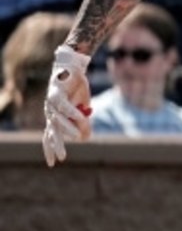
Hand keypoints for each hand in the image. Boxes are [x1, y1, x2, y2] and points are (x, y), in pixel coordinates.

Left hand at [43, 46, 92, 166]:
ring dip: (69, 129)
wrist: (74, 67)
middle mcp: (50, 111)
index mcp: (54, 116)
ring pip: (59, 120)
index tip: (53, 163)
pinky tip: (82, 118)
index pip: (49, 137)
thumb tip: (83, 140)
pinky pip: (65, 106)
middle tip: (62, 157)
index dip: (50, 149)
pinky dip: (73, 112)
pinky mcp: (57, 94)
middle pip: (51, 132)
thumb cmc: (77, 88)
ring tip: (77, 137)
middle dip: (56, 145)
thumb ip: (82, 123)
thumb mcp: (83, 108)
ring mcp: (51, 103)